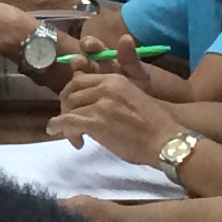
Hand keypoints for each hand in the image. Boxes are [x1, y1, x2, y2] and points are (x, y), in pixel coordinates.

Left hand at [54, 70, 181, 164]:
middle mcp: (105, 87)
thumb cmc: (155, 125)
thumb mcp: (134, 99)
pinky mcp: (96, 122)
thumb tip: (93, 107)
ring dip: (65, 122)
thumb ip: (112, 98)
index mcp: (115, 79)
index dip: (72, 94)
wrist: (166, 141)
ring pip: (68, 108)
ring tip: (74, 136)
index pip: (81, 80)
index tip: (73, 107)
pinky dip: (58, 127)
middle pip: (71, 92)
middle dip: (66, 107)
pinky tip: (56, 133)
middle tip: (69, 122)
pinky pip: (67, 122)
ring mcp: (100, 104)